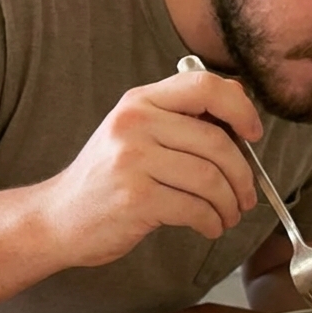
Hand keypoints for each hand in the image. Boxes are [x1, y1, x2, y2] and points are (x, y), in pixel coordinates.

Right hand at [42, 69, 262, 267]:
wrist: (58, 218)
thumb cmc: (106, 180)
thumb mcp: (135, 134)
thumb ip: (181, 119)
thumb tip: (240, 107)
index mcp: (139, 102)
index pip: (204, 86)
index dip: (240, 108)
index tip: (253, 134)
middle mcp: (134, 123)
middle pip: (217, 141)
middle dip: (243, 175)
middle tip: (246, 195)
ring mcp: (133, 161)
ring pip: (210, 179)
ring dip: (229, 203)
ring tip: (228, 215)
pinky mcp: (136, 199)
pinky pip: (195, 208)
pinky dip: (212, 222)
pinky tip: (209, 227)